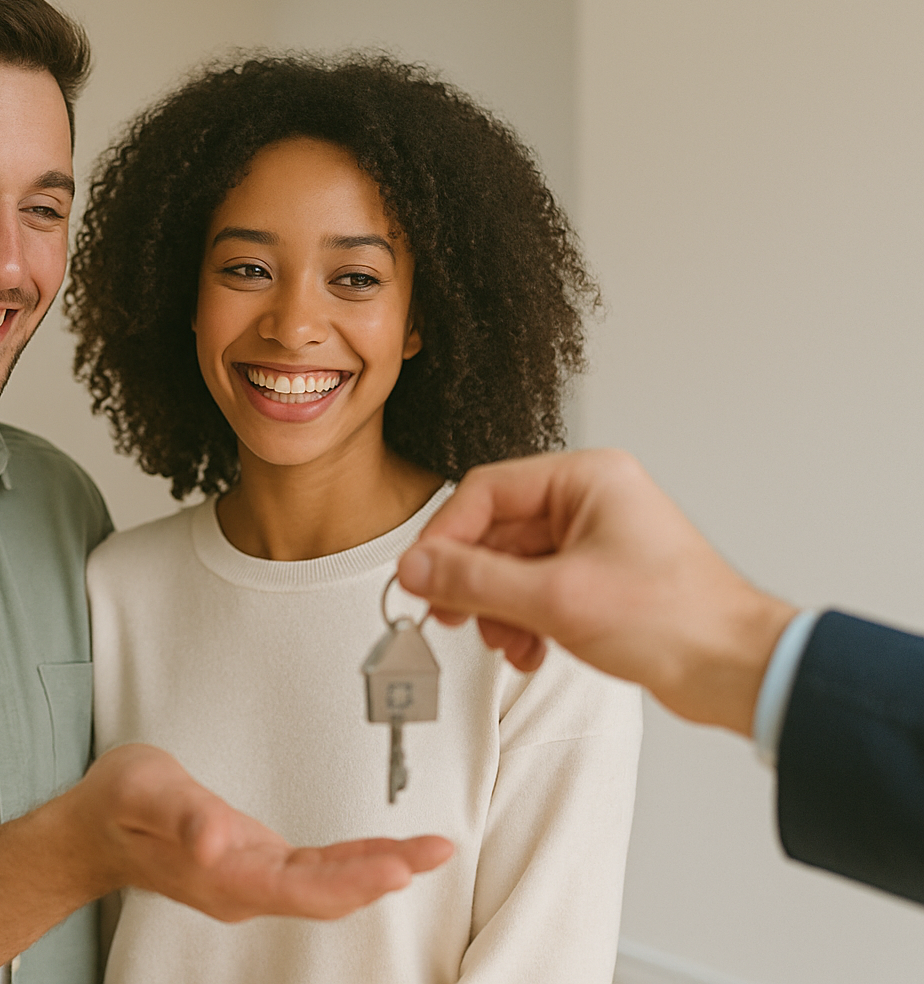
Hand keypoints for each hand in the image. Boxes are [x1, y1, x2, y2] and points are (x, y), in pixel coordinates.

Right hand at [67, 744, 452, 920]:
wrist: (91, 831)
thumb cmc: (116, 806)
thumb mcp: (144, 791)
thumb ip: (182, 814)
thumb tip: (216, 840)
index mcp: (220, 874)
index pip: (299, 887)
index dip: (353, 880)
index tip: (398, 866)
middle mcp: (241, 887)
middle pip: (326, 893)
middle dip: (385, 873)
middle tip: (435, 851)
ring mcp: (250, 882)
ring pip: (327, 886)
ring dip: (380, 868)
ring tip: (428, 851)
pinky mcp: (256, 868)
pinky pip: (317, 873)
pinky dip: (357, 860)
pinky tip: (386, 854)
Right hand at [395, 449, 795, 734]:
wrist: (736, 671)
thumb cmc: (677, 621)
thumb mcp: (556, 599)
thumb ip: (474, 581)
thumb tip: (415, 568)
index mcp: (587, 480)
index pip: (486, 492)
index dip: (446, 537)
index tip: (420, 577)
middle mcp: (590, 502)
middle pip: (495, 531)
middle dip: (472, 582)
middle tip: (447, 613)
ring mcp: (594, 542)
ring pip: (512, 566)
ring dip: (497, 609)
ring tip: (503, 641)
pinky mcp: (598, 580)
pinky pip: (536, 591)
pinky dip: (523, 622)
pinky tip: (529, 651)